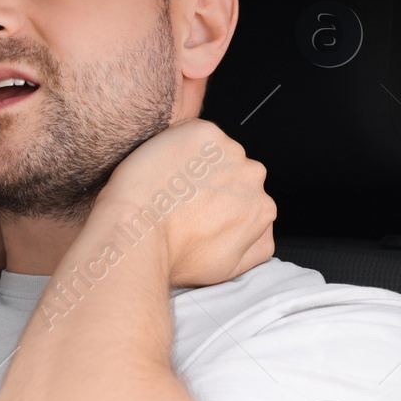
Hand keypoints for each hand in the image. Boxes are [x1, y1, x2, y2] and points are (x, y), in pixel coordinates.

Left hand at [94, 119, 273, 287]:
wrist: (138, 233)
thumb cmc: (174, 256)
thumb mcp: (228, 268)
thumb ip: (256, 248)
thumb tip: (262, 231)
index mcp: (262, 209)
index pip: (243, 197)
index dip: (216, 203)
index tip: (194, 210)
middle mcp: (254, 177)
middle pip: (232, 172)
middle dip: (210, 181)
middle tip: (178, 198)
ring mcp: (230, 151)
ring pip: (214, 151)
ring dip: (195, 162)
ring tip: (167, 184)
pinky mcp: (204, 132)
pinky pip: (193, 133)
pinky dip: (177, 144)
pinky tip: (161, 166)